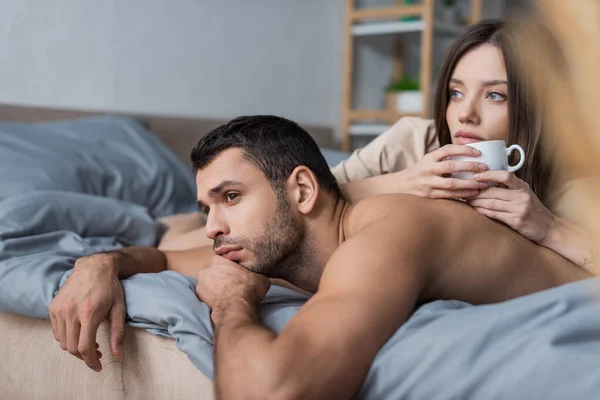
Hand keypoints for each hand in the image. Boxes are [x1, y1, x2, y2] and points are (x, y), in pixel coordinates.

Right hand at [49, 253, 125, 371]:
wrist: (94, 266)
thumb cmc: (110, 287)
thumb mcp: (119, 309)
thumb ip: (118, 333)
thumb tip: (118, 355)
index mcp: (89, 313)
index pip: (84, 347)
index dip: (91, 361)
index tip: (98, 366)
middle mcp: (71, 312)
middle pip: (72, 347)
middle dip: (84, 356)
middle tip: (97, 354)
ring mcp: (59, 309)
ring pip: (62, 341)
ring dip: (74, 348)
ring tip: (89, 343)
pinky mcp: (53, 307)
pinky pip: (56, 331)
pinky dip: (66, 338)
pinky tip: (79, 333)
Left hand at [196, 255, 270, 323]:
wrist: (236, 306)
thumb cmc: (248, 288)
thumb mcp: (260, 277)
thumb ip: (255, 273)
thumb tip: (258, 275)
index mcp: (221, 260)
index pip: (223, 260)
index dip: (229, 267)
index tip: (235, 274)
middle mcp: (208, 268)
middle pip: (214, 271)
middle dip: (220, 277)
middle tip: (230, 286)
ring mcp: (201, 281)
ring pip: (207, 282)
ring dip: (213, 287)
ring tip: (224, 295)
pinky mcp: (198, 294)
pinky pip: (204, 293)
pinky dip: (210, 297)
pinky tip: (219, 301)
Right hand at [402, 144, 488, 198]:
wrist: (400, 186)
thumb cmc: (419, 172)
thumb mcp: (428, 160)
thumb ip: (444, 158)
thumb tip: (469, 154)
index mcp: (429, 158)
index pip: (447, 149)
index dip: (463, 149)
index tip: (478, 152)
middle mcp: (428, 169)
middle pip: (451, 167)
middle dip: (470, 167)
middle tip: (485, 168)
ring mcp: (428, 183)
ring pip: (452, 184)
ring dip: (469, 184)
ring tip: (483, 183)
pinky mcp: (430, 196)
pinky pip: (449, 195)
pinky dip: (463, 194)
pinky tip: (473, 193)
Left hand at [468, 170, 555, 242]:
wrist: (548, 227)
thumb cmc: (532, 208)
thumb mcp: (524, 193)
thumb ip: (509, 186)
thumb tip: (485, 179)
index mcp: (523, 187)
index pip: (505, 176)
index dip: (489, 174)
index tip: (475, 176)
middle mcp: (522, 196)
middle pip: (493, 191)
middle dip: (476, 191)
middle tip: (464, 190)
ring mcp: (519, 209)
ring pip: (491, 203)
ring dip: (476, 202)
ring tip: (467, 200)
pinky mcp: (516, 221)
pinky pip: (494, 214)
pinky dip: (482, 211)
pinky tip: (475, 210)